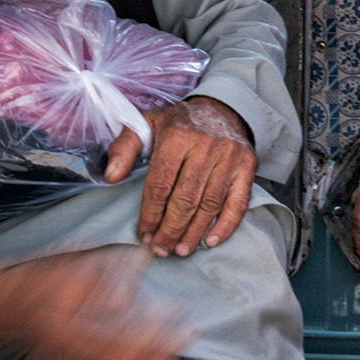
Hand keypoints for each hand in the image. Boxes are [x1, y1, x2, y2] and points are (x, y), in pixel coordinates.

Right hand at [0, 246, 185, 359]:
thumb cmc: (29, 277)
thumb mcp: (67, 264)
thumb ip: (104, 268)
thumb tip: (142, 262)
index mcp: (67, 325)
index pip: (124, 339)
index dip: (158, 335)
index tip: (182, 321)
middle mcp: (67, 351)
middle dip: (160, 356)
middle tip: (185, 339)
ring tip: (171, 353)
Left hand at [102, 95, 257, 256]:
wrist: (221, 109)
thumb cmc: (178, 124)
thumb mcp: (145, 125)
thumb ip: (124, 148)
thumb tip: (111, 176)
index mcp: (177, 137)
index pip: (161, 185)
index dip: (151, 214)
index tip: (144, 234)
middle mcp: (205, 146)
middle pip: (185, 199)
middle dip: (170, 230)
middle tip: (161, 249)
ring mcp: (229, 157)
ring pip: (210, 205)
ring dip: (194, 233)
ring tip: (180, 250)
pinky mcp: (247, 166)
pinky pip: (238, 203)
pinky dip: (226, 226)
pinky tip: (210, 241)